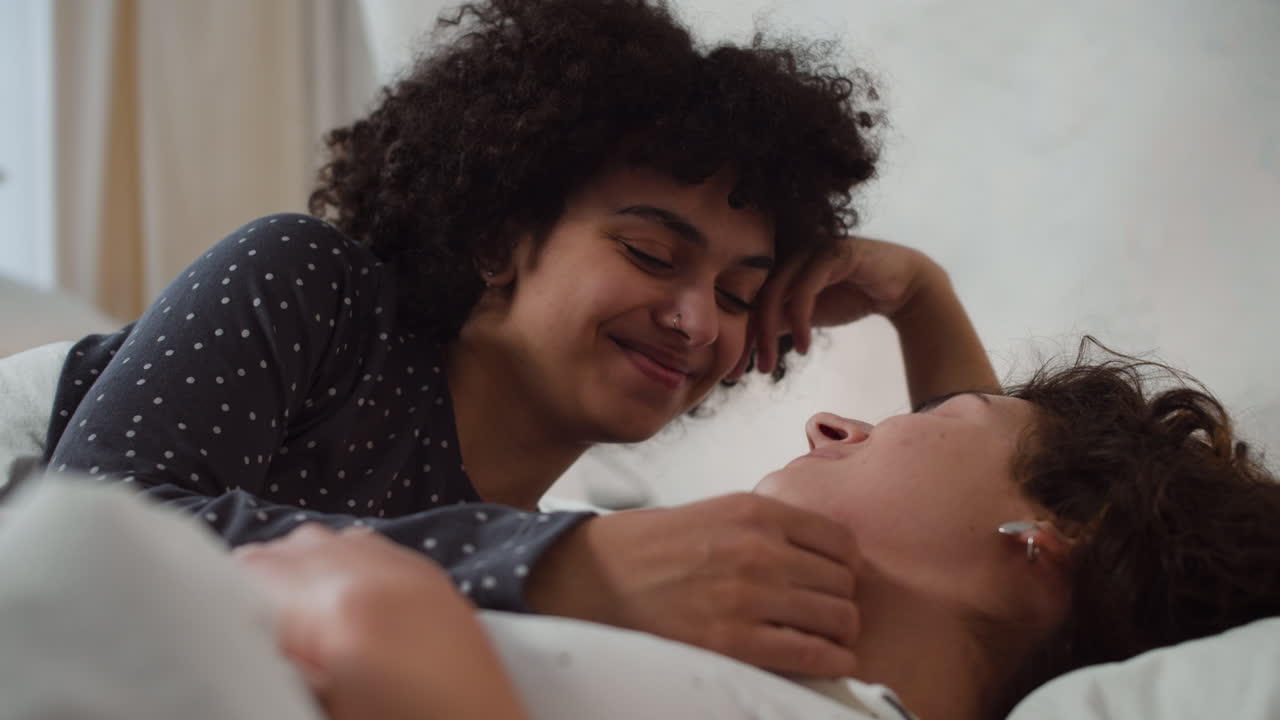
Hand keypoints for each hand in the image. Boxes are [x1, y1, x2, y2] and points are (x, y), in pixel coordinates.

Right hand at [235, 524, 526, 719]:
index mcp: (337, 611)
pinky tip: (336, 599)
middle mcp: (371, 572)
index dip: (221, 595)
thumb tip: (244, 634)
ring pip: (320, 538)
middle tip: (247, 625)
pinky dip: (339, 562)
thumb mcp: (327, 706)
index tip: (209, 619)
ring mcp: (405, 566)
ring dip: (295, 568)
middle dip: (256, 583)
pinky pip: (364, 544)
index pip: (252, 575)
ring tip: (289, 616)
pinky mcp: (429, 573)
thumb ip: (282, 660)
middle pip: (282, 550)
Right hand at [525, 493, 859, 677]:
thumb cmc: (653, 547)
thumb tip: (821, 558)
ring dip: (839, 634)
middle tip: (828, 614)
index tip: (837, 581)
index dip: (846, 566)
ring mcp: (749, 598)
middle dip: (841, 602)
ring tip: (827, 640)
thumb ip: (769, 528)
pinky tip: (826, 661)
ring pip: (837, 619)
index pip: (841, 541)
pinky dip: (831, 661)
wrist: (596, 577)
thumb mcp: (716, 512)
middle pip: (843, 583)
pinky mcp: (734, 642)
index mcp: (757, 512)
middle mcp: (760, 550)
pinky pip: (812, 655)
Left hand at [734, 236, 939, 377]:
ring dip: (768, 333)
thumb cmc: (850, 297)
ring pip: (775, 292)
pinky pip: (804, 289)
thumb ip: (778, 322)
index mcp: (779, 266)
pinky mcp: (831, 252)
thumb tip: (748, 344)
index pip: (748, 301)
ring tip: (769, 365)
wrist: (899, 288)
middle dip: (748, 338)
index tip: (732, 373)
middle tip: (747, 372)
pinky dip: (798, 320)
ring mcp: (809, 249)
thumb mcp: (806, 315)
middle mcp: (789, 253)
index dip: (739, 337)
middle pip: (755, 297)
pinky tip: (802, 347)